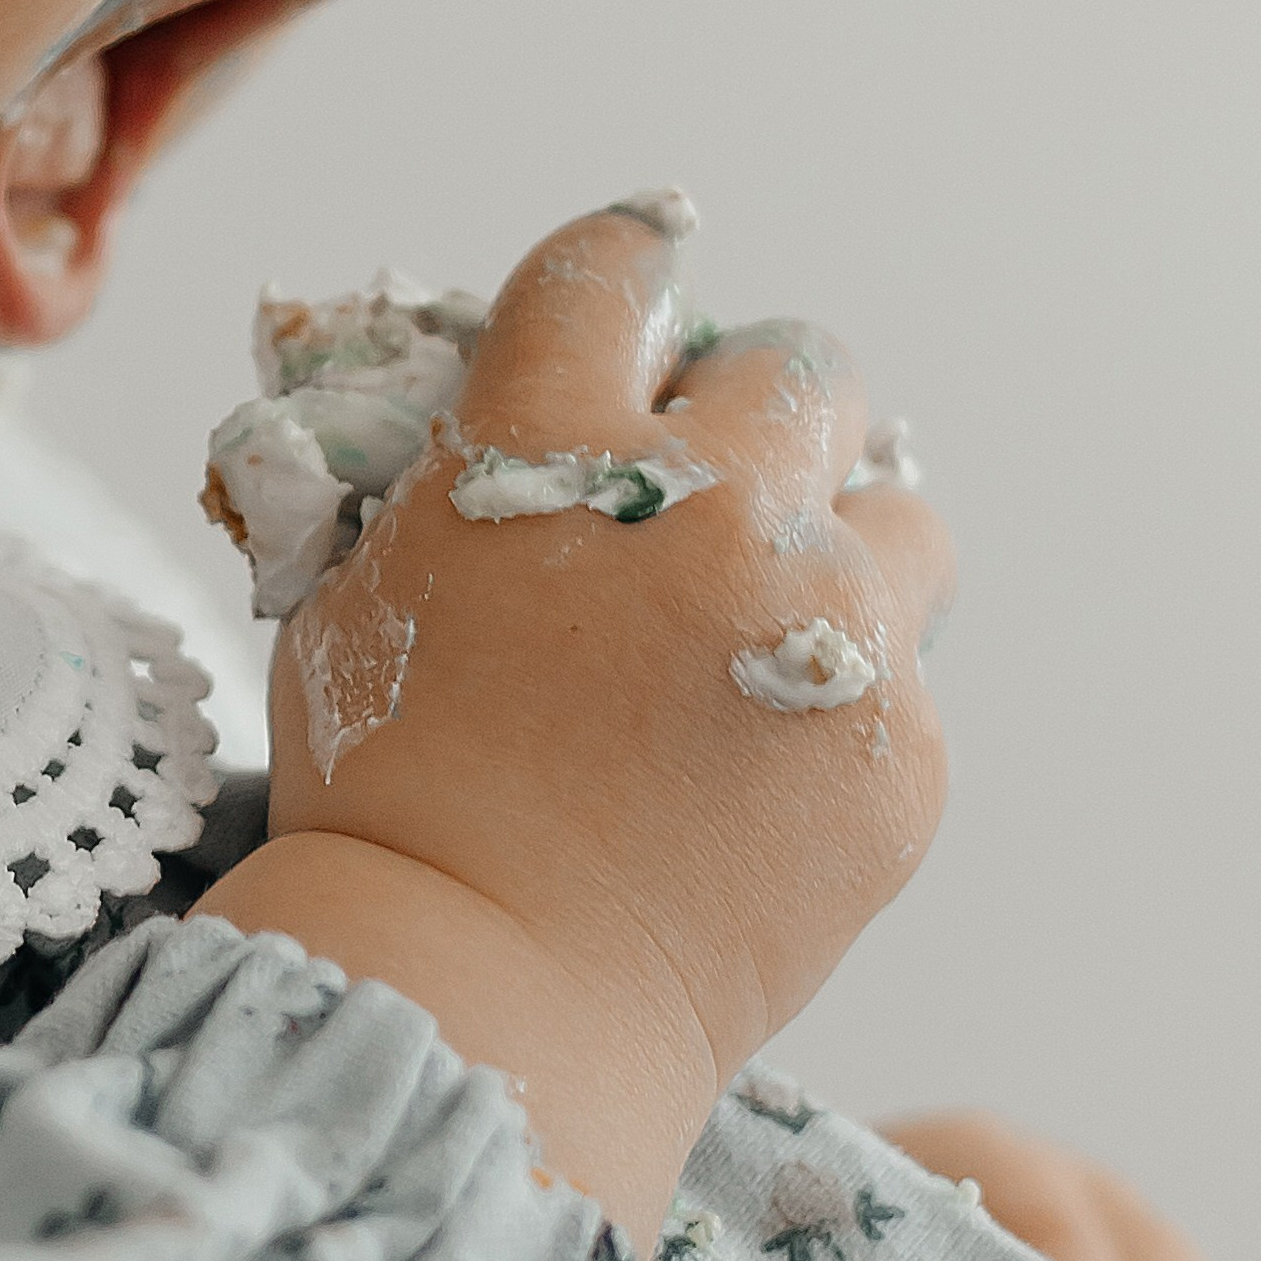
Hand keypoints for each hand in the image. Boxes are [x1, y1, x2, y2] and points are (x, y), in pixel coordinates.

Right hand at [207, 202, 955, 1241]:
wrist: (485, 991)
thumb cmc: (391, 799)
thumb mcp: (355, 598)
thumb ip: (432, 479)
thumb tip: (489, 395)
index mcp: (547, 449)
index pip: (614, 271)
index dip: (629, 269)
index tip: (642, 292)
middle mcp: (710, 510)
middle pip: (804, 366)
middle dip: (767, 403)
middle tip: (727, 474)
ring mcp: (825, 631)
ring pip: (905, 513)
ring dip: (844, 543)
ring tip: (773, 623)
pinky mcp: (897, 751)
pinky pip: (904, 680)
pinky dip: (842, 706)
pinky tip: (757, 771)